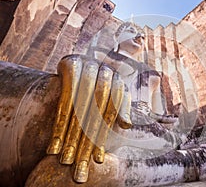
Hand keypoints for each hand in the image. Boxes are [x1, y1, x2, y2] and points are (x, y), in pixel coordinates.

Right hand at [46, 55, 131, 182]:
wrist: (78, 64)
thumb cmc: (98, 87)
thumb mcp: (111, 98)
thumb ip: (120, 110)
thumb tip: (127, 126)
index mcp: (119, 82)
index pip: (112, 113)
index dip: (104, 136)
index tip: (96, 160)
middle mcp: (107, 72)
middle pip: (97, 110)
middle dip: (87, 138)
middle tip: (78, 164)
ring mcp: (89, 66)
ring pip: (82, 105)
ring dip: (72, 133)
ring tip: (65, 158)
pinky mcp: (72, 64)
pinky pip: (67, 95)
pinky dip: (61, 118)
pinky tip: (56, 138)